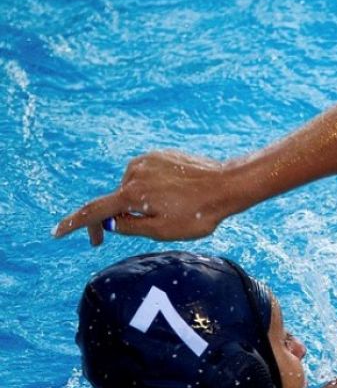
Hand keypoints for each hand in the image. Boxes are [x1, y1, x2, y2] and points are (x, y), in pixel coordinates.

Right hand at [53, 150, 238, 245]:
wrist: (228, 184)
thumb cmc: (199, 213)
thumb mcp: (163, 231)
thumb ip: (131, 227)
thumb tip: (109, 223)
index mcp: (132, 194)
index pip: (95, 211)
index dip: (75, 223)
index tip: (58, 232)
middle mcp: (134, 172)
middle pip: (117, 200)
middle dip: (124, 217)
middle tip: (146, 229)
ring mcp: (147, 160)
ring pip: (133, 188)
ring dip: (143, 201)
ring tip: (174, 209)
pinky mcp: (159, 154)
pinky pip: (148, 176)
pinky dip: (154, 189)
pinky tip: (176, 195)